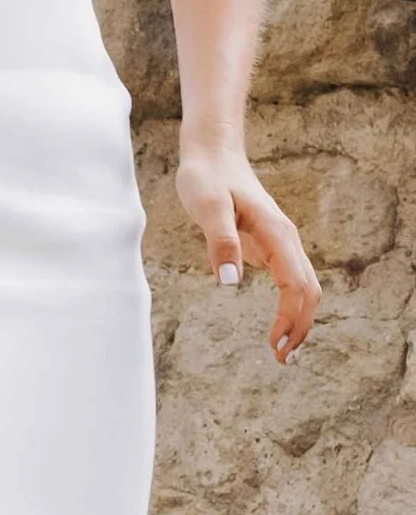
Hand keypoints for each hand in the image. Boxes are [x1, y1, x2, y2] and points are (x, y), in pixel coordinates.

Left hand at [177, 144, 320, 362]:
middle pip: (308, 291)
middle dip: (301, 327)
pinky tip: (279, 324)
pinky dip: (290, 306)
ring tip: (283, 350)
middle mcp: (285, 240)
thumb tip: (230, 282)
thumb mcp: (207, 206)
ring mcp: (280, 243)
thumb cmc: (207, 178)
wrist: (214, 154)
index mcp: (276, 233)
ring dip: (299, 320)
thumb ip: (220, 242)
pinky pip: (290, 281)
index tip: (275, 346)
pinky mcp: (269, 245)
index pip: (295, 286)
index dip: (290, 319)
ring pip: (303, 287)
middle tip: (282, 360)